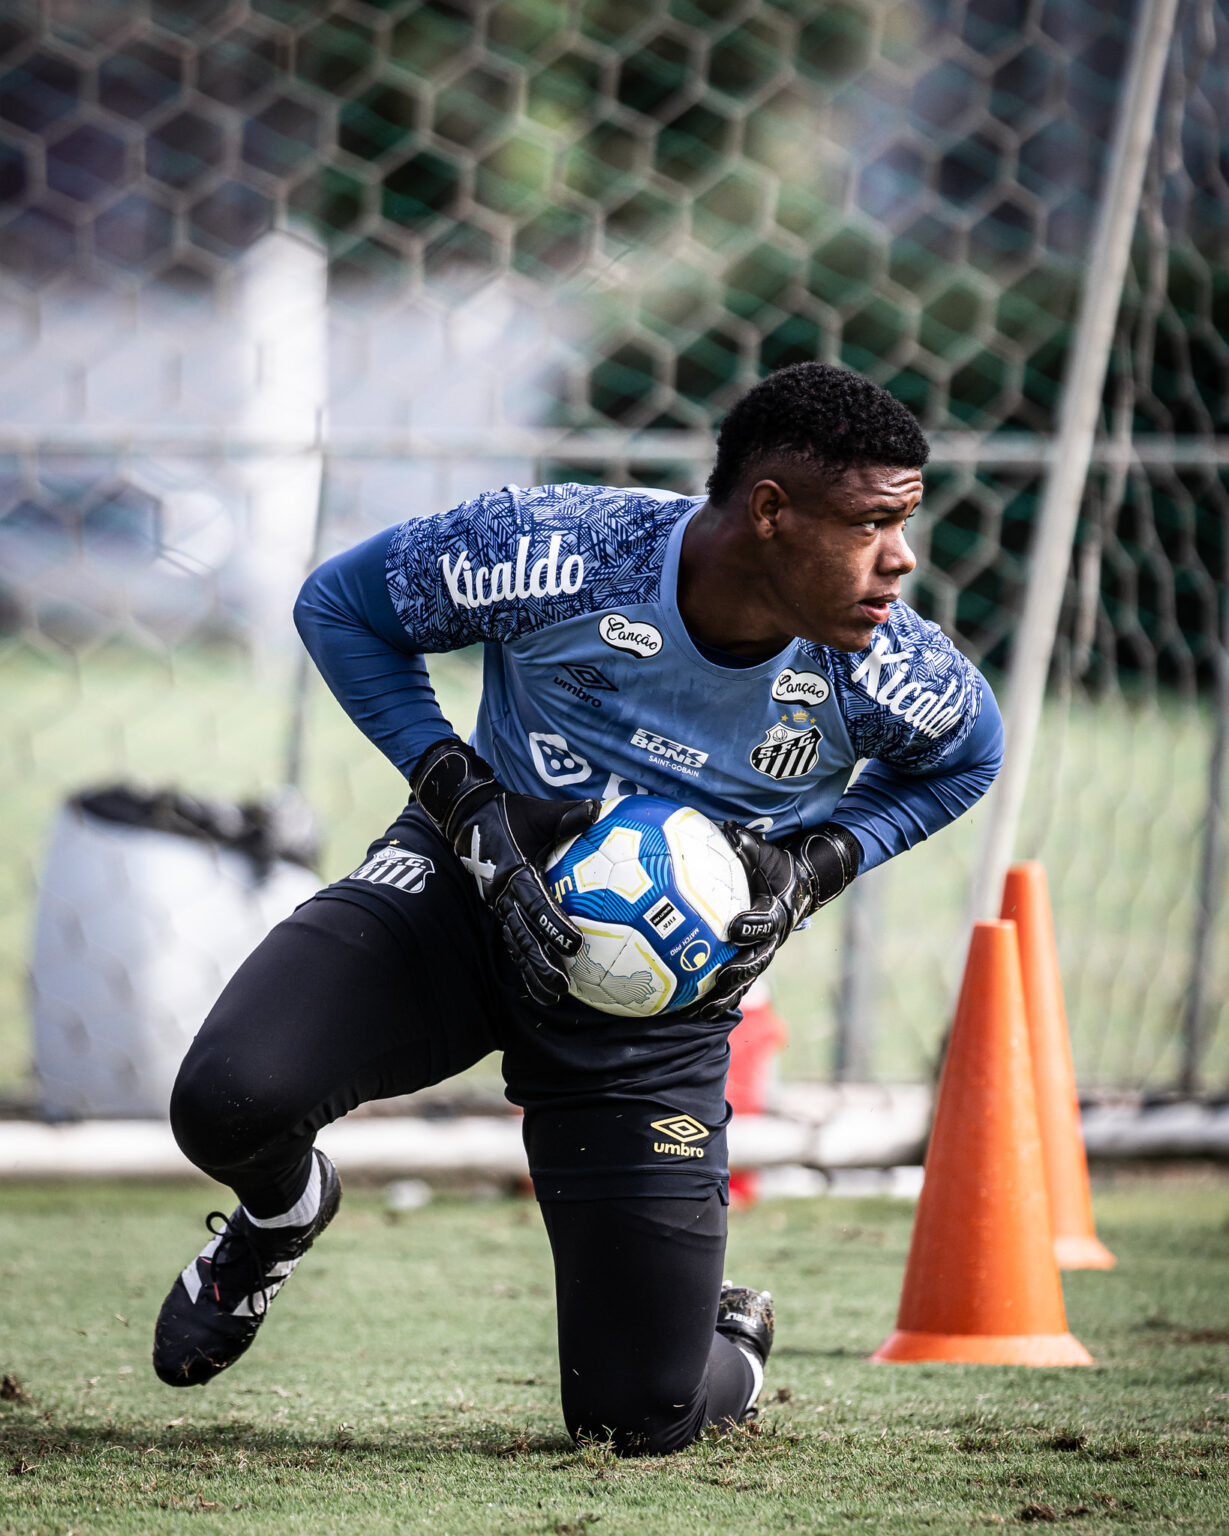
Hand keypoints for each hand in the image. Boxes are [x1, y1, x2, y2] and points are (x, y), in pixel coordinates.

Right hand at [410, 738, 599, 1005]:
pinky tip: (538, 983)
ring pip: (515, 944)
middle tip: (561, 986)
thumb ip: (568, 815)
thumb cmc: (509, 812)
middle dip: (540, 963)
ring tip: (551, 995)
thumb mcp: (539, 811)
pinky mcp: (498, 909)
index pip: (536, 903)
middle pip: (522, 935)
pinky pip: (512, 939)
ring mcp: (497, 904)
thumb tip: (599, 808)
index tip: (575, 944)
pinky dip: (524, 962)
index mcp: (514, 871)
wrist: (467, 815)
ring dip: (531, 971)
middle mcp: (503, 894)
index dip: (554, 925)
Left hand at [686, 821, 860, 1020]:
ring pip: (747, 980)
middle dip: (740, 972)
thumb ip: (747, 844)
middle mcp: (772, 938)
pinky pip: (736, 985)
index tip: (733, 928)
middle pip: (757, 960)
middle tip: (721, 979)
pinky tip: (692, 1012)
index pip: (765, 922)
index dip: (751, 925)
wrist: (800, 886)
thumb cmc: (777, 867)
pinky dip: (718, 999)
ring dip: (726, 997)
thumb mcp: (767, 854)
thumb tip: (728, 826)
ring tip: (703, 1012)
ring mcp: (764, 953)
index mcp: (775, 913)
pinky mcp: (753, 961)